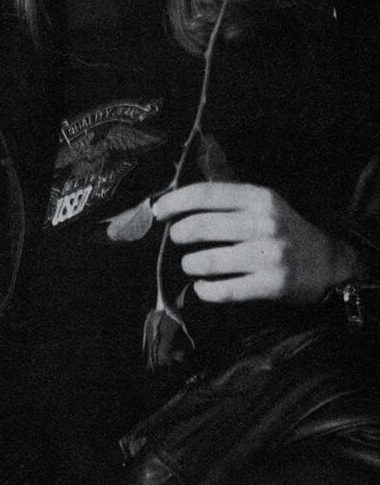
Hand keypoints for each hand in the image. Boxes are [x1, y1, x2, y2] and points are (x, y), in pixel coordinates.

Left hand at [152, 181, 356, 304]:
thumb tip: (176, 200)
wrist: (328, 264)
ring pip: (208, 261)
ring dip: (190, 264)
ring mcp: (268, 255)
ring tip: (189, 264)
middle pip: (201, 226)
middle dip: (179, 234)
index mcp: (258, 197)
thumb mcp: (263, 204)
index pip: (205, 193)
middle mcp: (263, 223)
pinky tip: (202, 287)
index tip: (157, 211)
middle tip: (175, 240)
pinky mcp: (271, 285)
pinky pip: (225, 290)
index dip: (175, 201)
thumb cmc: (284, 230)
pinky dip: (206, 290)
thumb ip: (228, 199)